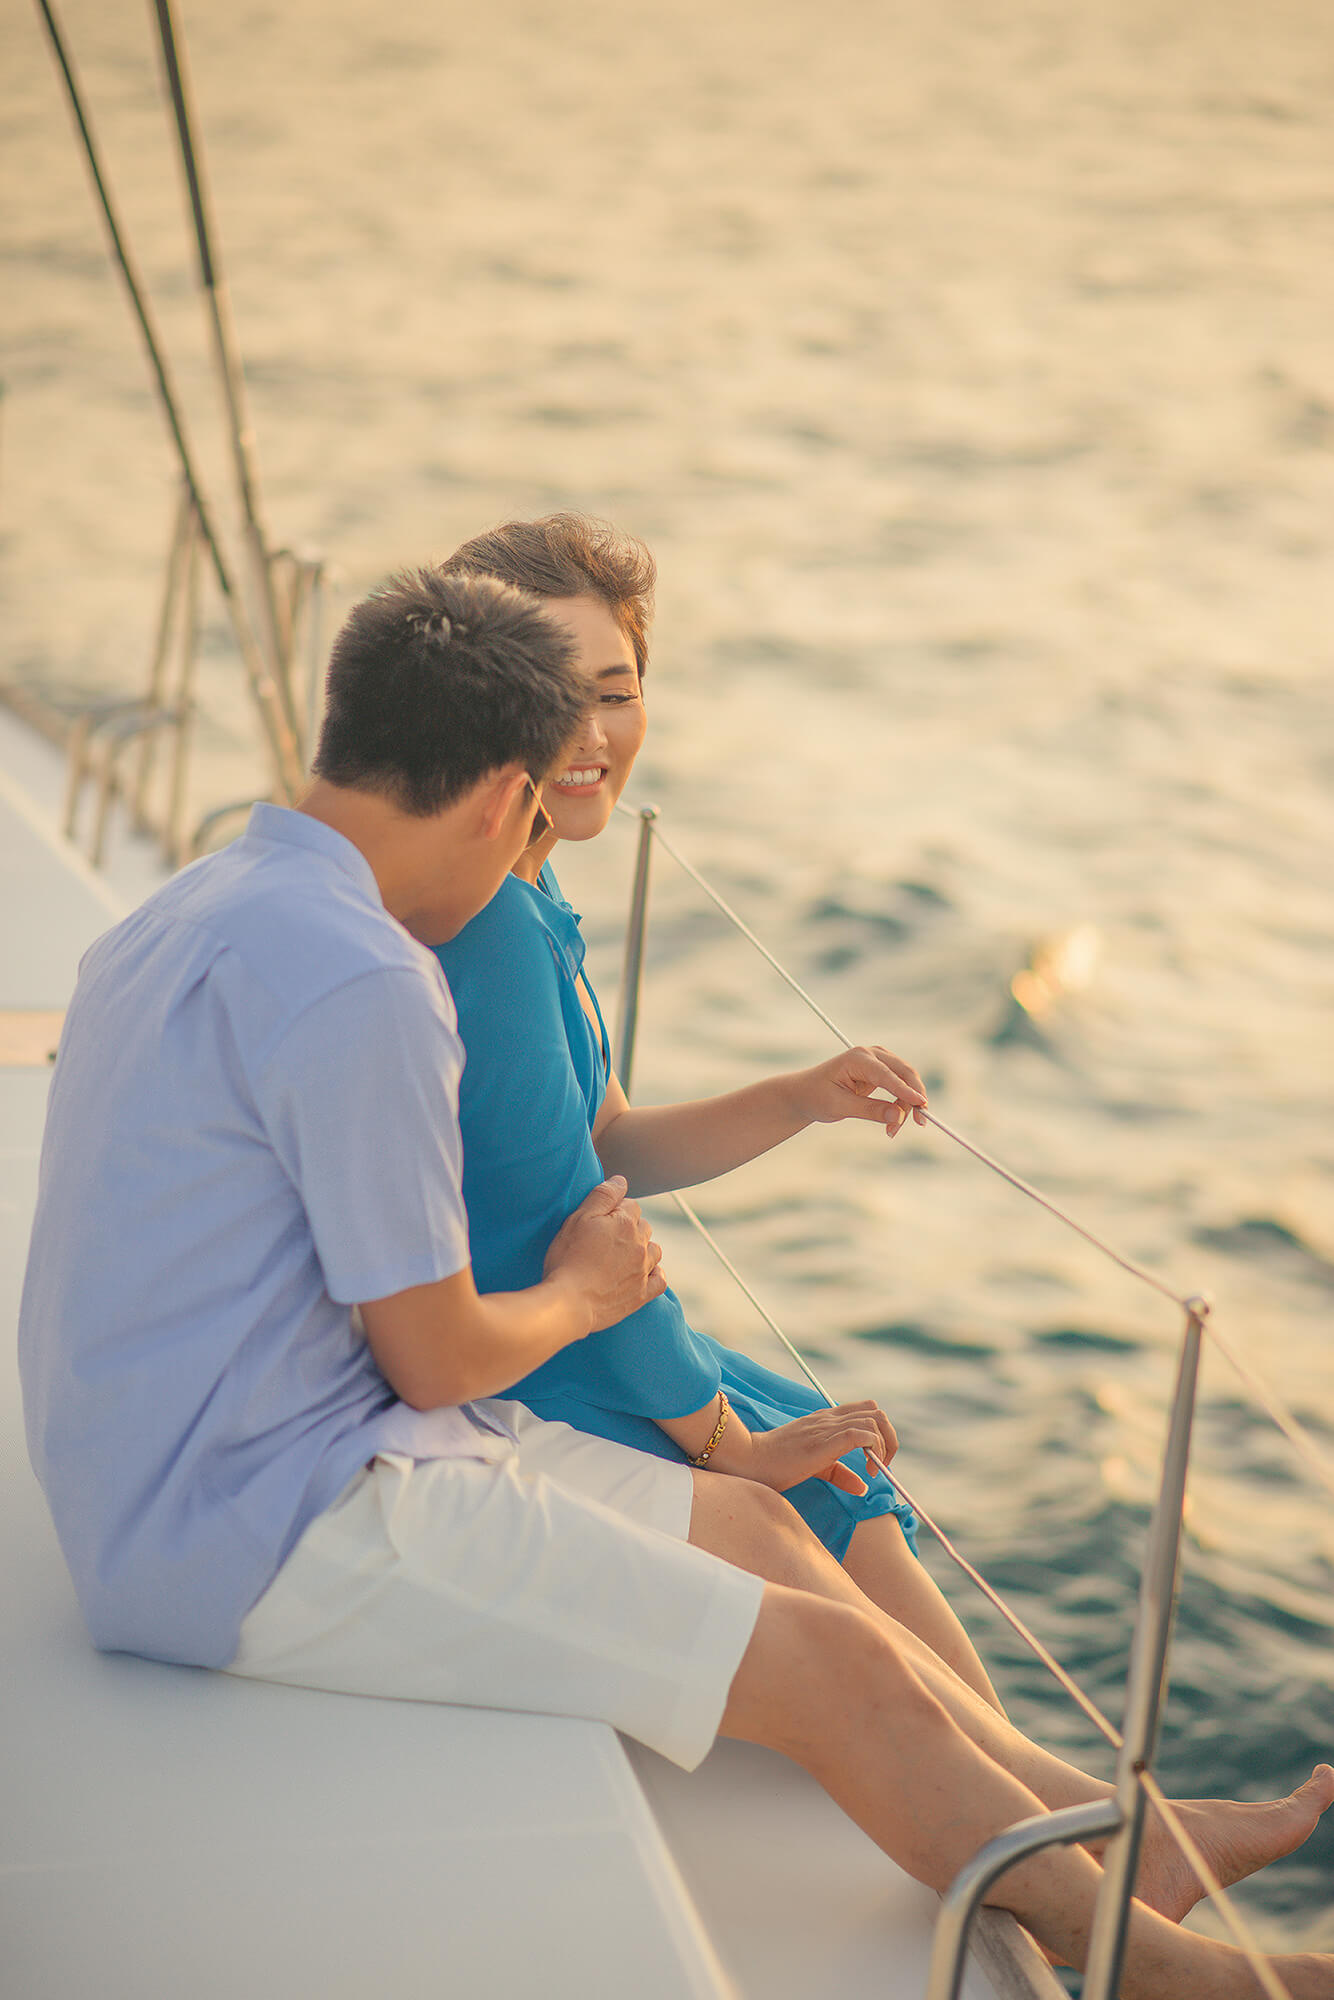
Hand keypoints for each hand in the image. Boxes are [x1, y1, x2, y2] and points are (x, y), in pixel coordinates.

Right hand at [543, 1177, 665, 1331]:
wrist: (570, 1302)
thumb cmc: (568, 1258)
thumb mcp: (578, 1218)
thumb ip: (603, 1195)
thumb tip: (621, 1180)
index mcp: (626, 1223)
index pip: (631, 1205)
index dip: (615, 1210)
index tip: (600, 1220)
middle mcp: (641, 1245)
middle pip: (643, 1227)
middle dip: (629, 1228)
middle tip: (606, 1238)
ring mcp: (643, 1271)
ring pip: (654, 1251)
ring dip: (643, 1249)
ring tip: (623, 1255)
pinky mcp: (642, 1294)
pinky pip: (660, 1280)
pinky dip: (655, 1274)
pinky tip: (644, 1273)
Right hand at [741, 1400, 898, 1495]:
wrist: (749, 1459)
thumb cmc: (775, 1464)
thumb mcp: (815, 1468)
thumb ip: (840, 1474)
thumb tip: (863, 1487)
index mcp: (826, 1420)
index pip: (867, 1410)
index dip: (881, 1433)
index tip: (877, 1460)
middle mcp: (829, 1419)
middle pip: (877, 1412)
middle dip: (889, 1439)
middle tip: (882, 1465)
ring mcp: (826, 1428)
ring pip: (874, 1420)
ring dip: (883, 1446)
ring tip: (873, 1469)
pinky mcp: (824, 1442)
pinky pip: (860, 1435)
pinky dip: (873, 1450)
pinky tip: (866, 1471)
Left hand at [793, 1046, 926, 1137]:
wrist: (806, 1093)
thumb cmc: (817, 1096)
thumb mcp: (839, 1106)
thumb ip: (869, 1110)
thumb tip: (897, 1115)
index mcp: (857, 1058)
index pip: (886, 1074)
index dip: (905, 1090)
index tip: (921, 1104)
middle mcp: (871, 1054)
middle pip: (904, 1073)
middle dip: (914, 1099)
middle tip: (920, 1123)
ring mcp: (879, 1061)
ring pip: (906, 1081)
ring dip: (907, 1105)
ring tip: (892, 1131)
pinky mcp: (882, 1072)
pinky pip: (901, 1086)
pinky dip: (902, 1103)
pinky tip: (894, 1122)